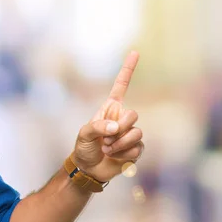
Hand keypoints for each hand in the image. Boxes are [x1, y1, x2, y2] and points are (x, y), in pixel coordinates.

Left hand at [72, 51, 142, 182]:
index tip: (135, 52)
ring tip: (107, 149)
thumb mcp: (84, 134)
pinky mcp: (136, 148)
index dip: (128, 69)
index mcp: (109, 109)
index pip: (121, 86)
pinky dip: (124, 154)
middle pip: (133, 115)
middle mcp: (122, 118)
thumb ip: (98, 127)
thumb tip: (116, 128)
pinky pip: (138, 148)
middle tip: (106, 138)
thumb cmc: (83, 148)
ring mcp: (130, 133)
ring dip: (120, 144)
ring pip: (137, 133)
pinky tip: (115, 157)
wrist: (88, 169)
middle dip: (120, 128)